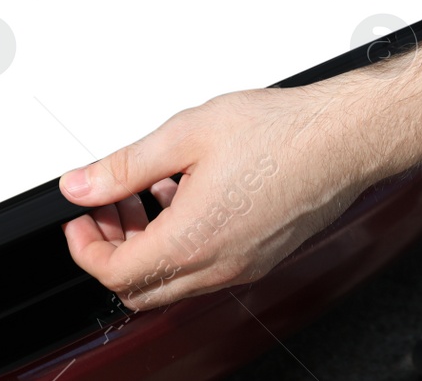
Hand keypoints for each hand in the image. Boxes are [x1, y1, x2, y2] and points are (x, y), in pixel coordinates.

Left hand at [59, 86, 369, 309]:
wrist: (342, 138)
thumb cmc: (279, 132)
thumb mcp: (185, 136)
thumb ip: (123, 167)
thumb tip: (80, 186)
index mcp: (193, 239)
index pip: (115, 273)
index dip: (85, 247)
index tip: (80, 217)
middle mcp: (219, 266)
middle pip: (140, 289)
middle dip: (112, 250)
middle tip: (107, 206)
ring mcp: (241, 267)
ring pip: (172, 283)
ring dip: (145, 248)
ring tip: (142, 196)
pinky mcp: (259, 258)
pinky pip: (204, 270)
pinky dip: (179, 245)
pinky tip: (181, 197)